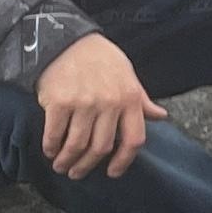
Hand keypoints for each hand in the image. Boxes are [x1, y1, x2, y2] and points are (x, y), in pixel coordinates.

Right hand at [35, 33, 168, 177]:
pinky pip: (55, 134)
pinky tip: (50, 151)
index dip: (123, 161)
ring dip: (67, 161)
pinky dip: (51, 147)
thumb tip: (161, 116)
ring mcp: (84, 104)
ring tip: (62, 166)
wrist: (66, 39)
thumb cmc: (100, 58)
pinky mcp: (59, 102)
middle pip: (101, 148)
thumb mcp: (128, 75)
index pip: (133, 140)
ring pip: (77, 145)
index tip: (112, 172)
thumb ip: (141, 100)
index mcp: (129, 99)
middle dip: (87, 166)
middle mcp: (109, 104)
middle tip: (78, 173)